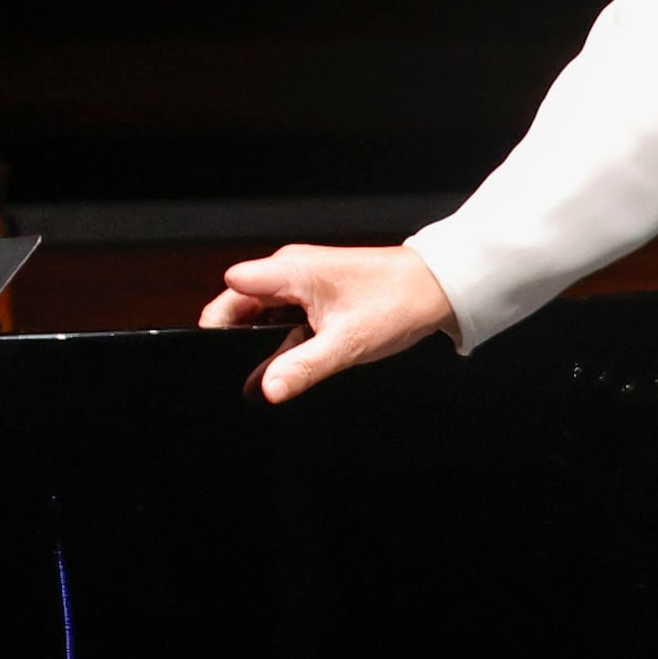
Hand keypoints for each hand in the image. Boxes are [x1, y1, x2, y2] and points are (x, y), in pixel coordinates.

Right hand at [198, 243, 455, 402]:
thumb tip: (267, 390)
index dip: (220, 320)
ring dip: (265, 333)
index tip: (222, 351)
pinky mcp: (317, 287)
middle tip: (255, 364)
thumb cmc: (398, 301)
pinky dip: (285, 330)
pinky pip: (284, 309)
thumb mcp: (346, 344)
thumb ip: (301, 368)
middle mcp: (291, 268)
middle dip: (241, 333)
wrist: (437, 287)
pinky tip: (302, 349)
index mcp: (290, 271)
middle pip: (241, 300)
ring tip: (284, 358)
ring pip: (263, 307)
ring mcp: (303, 276)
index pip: (230, 289)